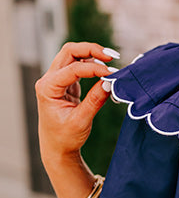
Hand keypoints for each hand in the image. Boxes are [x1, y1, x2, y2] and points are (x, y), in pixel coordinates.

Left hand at [35, 41, 116, 166]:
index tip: (112, 74)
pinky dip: (91, 63)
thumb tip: (110, 81)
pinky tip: (104, 69)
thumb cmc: (65, 137)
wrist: (57, 147)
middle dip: (91, 49)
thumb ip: (95, 100)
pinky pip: (78, 65)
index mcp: (48, 88)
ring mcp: (56, 79)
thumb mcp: (81, 121)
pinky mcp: (65, 82)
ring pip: (73, 54)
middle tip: (111, 56)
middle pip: (69, 51)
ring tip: (110, 60)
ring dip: (91, 54)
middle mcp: (49, 80)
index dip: (94, 68)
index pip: (73, 69)